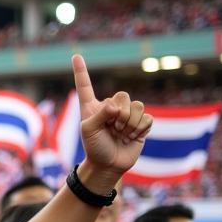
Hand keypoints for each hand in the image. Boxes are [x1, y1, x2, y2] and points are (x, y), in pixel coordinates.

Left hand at [72, 56, 151, 185]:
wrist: (108, 165)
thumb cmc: (94, 148)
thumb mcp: (89, 130)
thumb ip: (99, 115)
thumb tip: (115, 106)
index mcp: (92, 106)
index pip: (85, 86)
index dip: (81, 71)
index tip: (75, 56)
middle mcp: (110, 107)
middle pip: (123, 95)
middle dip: (120, 114)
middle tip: (113, 129)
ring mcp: (127, 114)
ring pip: (137, 106)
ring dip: (130, 123)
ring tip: (121, 134)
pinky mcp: (140, 123)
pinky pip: (147, 117)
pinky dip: (139, 129)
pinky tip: (132, 137)